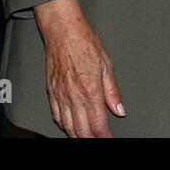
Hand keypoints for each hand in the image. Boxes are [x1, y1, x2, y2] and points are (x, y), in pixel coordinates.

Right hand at [33, 0, 123, 136]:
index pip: (98, 124)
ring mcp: (61, 94)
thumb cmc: (84, 41)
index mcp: (91, 89)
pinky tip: (70, 127)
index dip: (105, 136)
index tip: (109, 138)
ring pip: (68, 127)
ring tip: (86, 137)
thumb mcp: (106, 64)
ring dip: (77, 135)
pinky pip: (56, 115)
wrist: (63, 30)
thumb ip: (112, 91)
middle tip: (100, 139)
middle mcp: (74, 95)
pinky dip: (63, 125)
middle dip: (92, 139)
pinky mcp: (51, 91)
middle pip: (82, 130)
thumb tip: (119, 108)